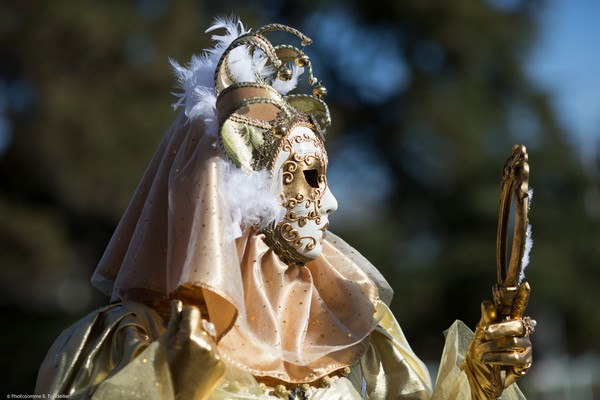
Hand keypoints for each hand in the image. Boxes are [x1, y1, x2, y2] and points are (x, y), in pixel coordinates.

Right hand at [161, 300, 224, 399]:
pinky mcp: (222, 366)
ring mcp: (216, 355)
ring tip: (187, 359)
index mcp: (190, 337)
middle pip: (202, 325)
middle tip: (180, 347)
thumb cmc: (162, 374)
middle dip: (192, 331)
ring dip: (200, 343)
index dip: (186, 314)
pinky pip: (215, 353)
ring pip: (209, 339)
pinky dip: (207, 356)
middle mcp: (207, 344)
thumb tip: (177, 303)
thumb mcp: (163, 347)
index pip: (193, 311)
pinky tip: (196, 367)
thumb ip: (173, 323)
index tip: (180, 323)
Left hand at [462, 282, 534, 398]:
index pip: (517, 306)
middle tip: (484, 333)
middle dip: (498, 329)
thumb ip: (486, 319)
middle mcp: (520, 332)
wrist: (478, 375)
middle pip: (515, 325)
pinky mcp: (525, 362)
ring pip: (513, 342)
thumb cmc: (480, 350)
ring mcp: (525, 347)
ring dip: (493, 347)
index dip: (522, 296)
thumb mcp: (479, 334)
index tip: (525, 284)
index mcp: (508, 321)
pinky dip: (497, 358)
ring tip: (480, 351)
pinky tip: (486, 359)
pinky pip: (514, 357)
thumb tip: (486, 302)